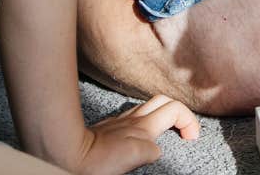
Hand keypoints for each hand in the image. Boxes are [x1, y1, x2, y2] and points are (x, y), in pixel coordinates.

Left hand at [68, 95, 199, 174]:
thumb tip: (156, 150)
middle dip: (179, 111)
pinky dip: (144, 121)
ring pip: (148, 106)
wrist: (68, 156)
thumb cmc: (99, 159)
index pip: (176, 109)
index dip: (189, 121)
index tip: (191, 138)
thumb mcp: (134, 156)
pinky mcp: (108, 128)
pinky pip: (132, 116)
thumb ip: (151, 149)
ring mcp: (120, 121)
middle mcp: (134, 119)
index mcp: (145, 126)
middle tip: (183, 130)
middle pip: (164, 100)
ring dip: (162, 114)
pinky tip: (139, 134)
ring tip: (165, 130)